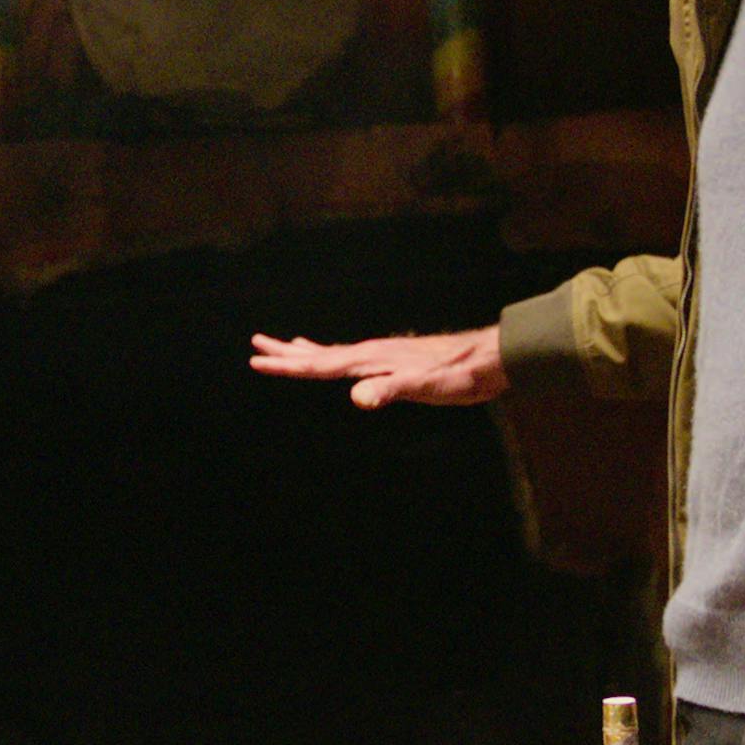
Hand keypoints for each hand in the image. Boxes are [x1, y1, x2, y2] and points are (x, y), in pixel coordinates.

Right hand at [248, 327, 509, 408]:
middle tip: (255, 345)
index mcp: (370, 360)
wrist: (488, 358)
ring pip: (333, 353)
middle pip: (320, 353)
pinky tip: (334, 356)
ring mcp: (382, 355)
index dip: (288, 365)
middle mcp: (371, 353)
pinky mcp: (394, 360)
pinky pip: (352, 357)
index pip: (320, 364)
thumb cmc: (458, 376)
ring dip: (306, 351)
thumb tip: (356, 398)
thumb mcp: (424, 387)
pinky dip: (333, 355)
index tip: (257, 361)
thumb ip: (390, 390)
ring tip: (284, 345)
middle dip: (287, 353)